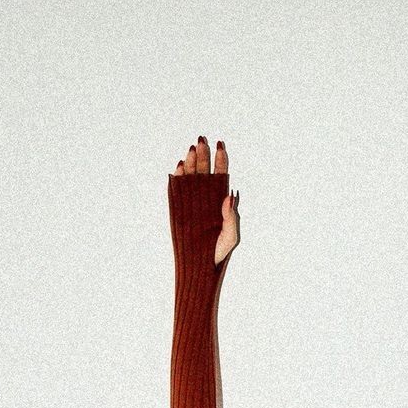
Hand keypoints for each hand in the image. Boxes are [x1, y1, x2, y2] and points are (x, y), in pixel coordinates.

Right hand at [172, 134, 238, 265]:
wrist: (199, 268)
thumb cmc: (218, 254)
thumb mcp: (231, 237)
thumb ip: (232, 217)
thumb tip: (230, 193)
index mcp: (220, 202)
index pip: (221, 175)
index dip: (221, 159)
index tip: (220, 145)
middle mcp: (205, 199)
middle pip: (204, 171)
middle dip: (203, 154)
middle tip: (202, 140)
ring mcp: (191, 203)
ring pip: (190, 177)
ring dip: (190, 162)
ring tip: (191, 149)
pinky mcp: (178, 209)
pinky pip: (176, 190)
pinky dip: (177, 177)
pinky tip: (179, 166)